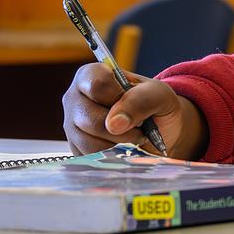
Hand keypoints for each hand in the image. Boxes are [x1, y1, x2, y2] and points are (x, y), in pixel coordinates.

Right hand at [62, 63, 208, 159]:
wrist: (162, 129)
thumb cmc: (156, 104)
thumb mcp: (158, 94)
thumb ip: (139, 100)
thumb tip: (113, 124)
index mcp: (91, 75)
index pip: (95, 84)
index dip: (118, 96)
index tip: (132, 101)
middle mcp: (75, 98)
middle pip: (88, 118)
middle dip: (121, 128)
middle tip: (139, 127)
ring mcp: (72, 125)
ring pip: (87, 141)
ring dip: (118, 144)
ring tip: (133, 137)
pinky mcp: (76, 148)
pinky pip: (88, 157)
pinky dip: (111, 156)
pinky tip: (123, 148)